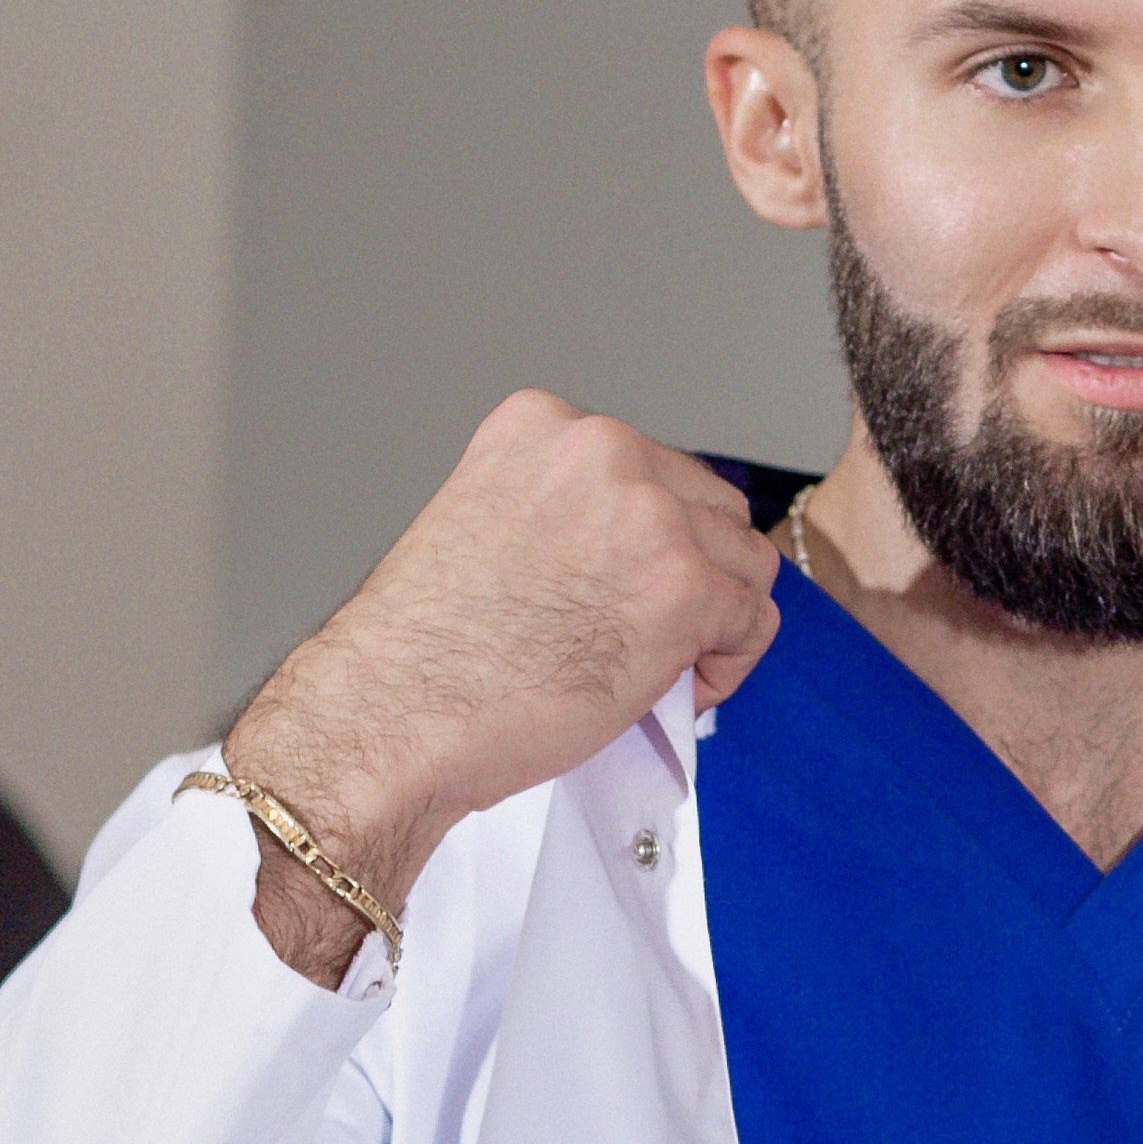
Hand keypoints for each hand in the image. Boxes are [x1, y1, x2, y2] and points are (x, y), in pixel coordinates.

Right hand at [224, 393, 781, 983]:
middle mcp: (601, 451)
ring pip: (742, 560)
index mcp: (541, 426)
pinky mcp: (682, 586)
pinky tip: (679, 689)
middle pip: (708, 506)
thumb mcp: (483, 529)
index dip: (649, 541)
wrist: (390, 717)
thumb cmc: (420, 655)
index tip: (621, 591)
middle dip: (693, 573)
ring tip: (664, 670)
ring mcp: (648, 515)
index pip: (647, 468)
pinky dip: (729, 663)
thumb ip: (561, 519)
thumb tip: (627, 559)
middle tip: (649, 637)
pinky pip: (752, 620)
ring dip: (716, 620)